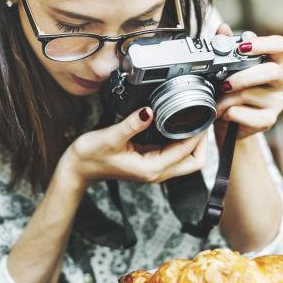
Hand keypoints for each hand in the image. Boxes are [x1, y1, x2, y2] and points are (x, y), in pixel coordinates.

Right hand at [58, 107, 207, 188]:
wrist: (78, 168)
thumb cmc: (90, 156)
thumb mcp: (111, 137)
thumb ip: (132, 124)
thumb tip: (149, 111)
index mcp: (151, 168)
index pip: (186, 153)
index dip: (198, 135)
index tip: (204, 115)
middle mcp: (156, 171)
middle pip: (194, 162)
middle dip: (203, 142)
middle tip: (205, 118)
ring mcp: (154, 168)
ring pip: (186, 159)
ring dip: (195, 141)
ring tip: (197, 118)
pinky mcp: (150, 162)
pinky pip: (175, 153)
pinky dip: (182, 141)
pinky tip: (180, 124)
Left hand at [214, 24, 282, 139]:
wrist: (230, 124)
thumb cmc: (231, 93)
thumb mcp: (227, 69)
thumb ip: (226, 48)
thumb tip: (222, 29)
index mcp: (273, 62)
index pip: (279, 46)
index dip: (263, 44)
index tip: (242, 47)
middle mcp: (281, 81)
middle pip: (270, 72)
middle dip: (242, 77)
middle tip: (224, 84)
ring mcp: (277, 102)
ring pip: (249, 94)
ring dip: (226, 99)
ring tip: (218, 102)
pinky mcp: (268, 120)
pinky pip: (243, 114)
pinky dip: (227, 114)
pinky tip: (224, 114)